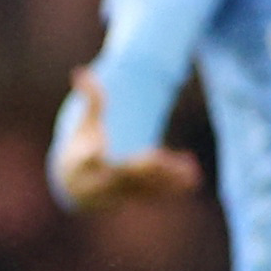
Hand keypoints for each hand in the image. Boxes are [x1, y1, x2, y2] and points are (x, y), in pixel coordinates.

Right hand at [52, 70, 202, 209]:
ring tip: (192, 171)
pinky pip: (154, 194)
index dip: (91, 154)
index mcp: (83, 164)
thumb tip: (80, 71)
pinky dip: (173, 187)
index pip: (86, 159)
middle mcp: (101, 183)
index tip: (97, 150)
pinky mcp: (134, 198)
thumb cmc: (82, 147)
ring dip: (167, 179)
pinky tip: (193, 178)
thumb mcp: (84, 124)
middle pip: (123, 174)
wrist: (77, 187)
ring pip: (144, 187)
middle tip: (160, 155)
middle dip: (143, 166)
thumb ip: (88, 100)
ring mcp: (119, 194)